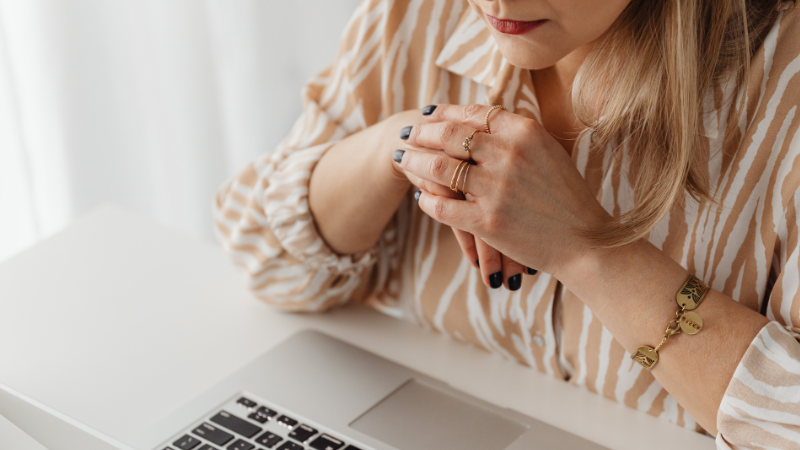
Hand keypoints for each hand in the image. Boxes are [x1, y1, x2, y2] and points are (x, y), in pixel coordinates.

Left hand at [396, 104, 609, 280]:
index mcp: (525, 132)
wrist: (584, 241)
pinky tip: (422, 199)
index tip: (428, 114)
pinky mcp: (487, 221)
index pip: (473, 113)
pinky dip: (428, 201)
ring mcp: (496, 188)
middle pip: (449, 135)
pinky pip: (443, 206)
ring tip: (404, 161)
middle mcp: (508, 154)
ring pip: (439, 168)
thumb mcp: (548, 152)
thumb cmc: (567, 197)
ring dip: (415, 163)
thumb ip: (516, 135)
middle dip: (422, 132)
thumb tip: (480, 121)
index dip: (445, 112)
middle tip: (407, 134)